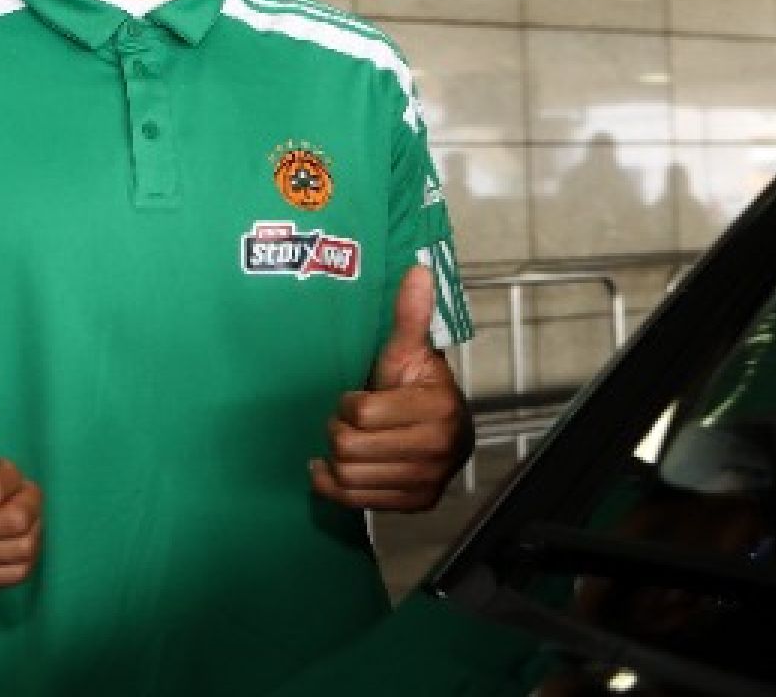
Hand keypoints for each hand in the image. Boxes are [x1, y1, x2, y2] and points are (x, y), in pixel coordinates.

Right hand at [0, 364, 42, 596]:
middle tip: (18, 488)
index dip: (11, 473)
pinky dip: (24, 551)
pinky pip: (12, 575)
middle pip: (14, 521)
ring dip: (32, 524)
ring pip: (20, 550)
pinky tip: (10, 533)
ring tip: (15, 509)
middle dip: (29, 497)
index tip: (0, 465)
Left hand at [311, 266, 468, 511]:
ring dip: (334, 460)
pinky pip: (355, 502)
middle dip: (338, 431)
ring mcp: (428, 481)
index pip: (360, 413)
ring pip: (349, 478)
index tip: (355, 397)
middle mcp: (437, 450)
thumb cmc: (418, 386)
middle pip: (350, 449)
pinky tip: (329, 469)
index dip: (348, 403)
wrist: (446, 430)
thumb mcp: (410, 350)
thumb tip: (418, 270)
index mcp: (436, 408)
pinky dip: (333, 487)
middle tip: (345, 422)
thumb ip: (410, 315)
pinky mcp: (416, 504)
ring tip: (342, 442)